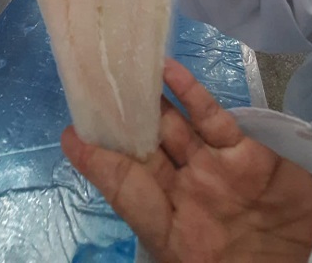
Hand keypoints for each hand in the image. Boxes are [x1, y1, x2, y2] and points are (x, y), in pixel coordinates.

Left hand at [62, 59, 311, 262]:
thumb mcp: (171, 244)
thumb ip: (135, 201)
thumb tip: (81, 155)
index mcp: (160, 214)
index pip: (121, 180)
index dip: (95, 157)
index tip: (70, 132)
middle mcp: (181, 185)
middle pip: (146, 143)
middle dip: (124, 116)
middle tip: (100, 81)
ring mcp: (210, 165)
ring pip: (174, 124)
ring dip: (152, 97)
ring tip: (128, 66)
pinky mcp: (240, 150)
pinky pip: (210, 117)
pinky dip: (189, 92)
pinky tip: (168, 68)